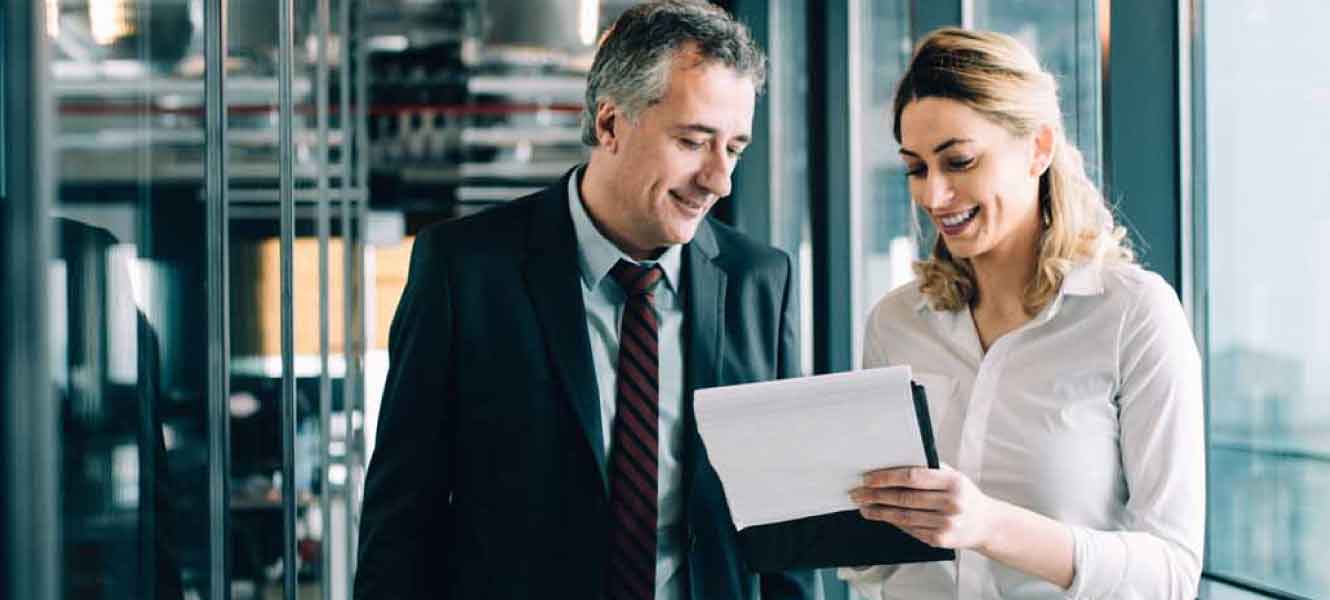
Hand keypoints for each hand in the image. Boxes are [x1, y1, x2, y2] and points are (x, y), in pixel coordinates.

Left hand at [849, 465, 999, 550]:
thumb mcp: (953, 476)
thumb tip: (892, 461)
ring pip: (903, 517)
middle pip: (904, 498)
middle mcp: (950, 503)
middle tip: (857, 493)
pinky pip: (910, 529)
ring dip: (879, 511)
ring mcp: (945, 524)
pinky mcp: (940, 540)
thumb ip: (928, 469)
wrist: (986, 524)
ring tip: (863, 506)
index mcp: (952, 481)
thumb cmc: (963, 494)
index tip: (867, 478)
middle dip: (876, 495)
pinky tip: (880, 516)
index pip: (912, 477)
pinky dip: (892, 522)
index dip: (886, 478)